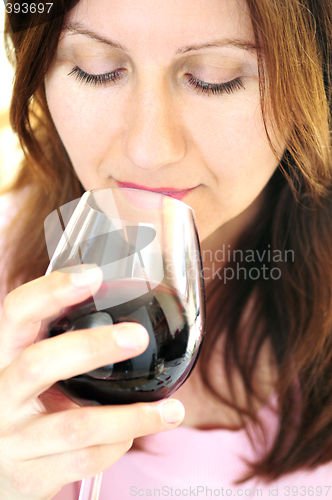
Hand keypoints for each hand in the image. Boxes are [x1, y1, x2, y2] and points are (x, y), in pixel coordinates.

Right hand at [0, 268, 184, 499]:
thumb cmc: (21, 404)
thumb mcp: (28, 368)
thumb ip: (58, 342)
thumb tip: (124, 315)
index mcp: (3, 356)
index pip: (17, 312)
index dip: (51, 291)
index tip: (92, 275)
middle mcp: (0, 394)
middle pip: (39, 364)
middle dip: (91, 348)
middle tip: (137, 336)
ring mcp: (11, 439)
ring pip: (76, 426)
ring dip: (130, 418)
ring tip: (171, 411)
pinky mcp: (28, 475)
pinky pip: (84, 461)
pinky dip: (117, 446)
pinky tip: (135, 434)